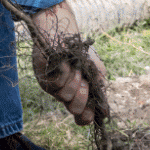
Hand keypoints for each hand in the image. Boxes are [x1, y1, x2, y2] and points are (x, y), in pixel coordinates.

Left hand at [32, 2, 106, 124]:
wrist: (63, 32)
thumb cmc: (80, 52)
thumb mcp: (95, 70)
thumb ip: (100, 89)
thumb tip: (105, 113)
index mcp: (77, 95)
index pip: (82, 116)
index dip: (87, 116)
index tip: (92, 110)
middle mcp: (64, 94)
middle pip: (76, 109)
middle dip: (83, 95)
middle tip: (83, 81)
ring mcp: (52, 87)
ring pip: (66, 95)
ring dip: (75, 79)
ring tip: (74, 66)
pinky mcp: (43, 77)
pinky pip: (58, 82)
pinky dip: (65, 71)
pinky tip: (65, 63)